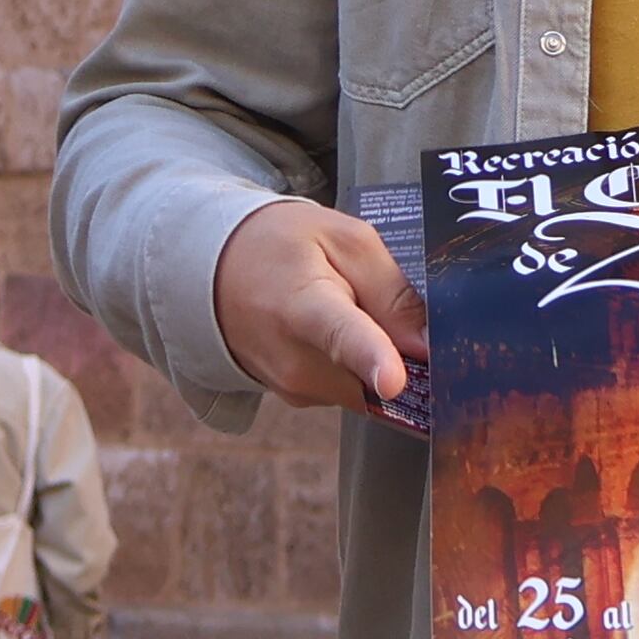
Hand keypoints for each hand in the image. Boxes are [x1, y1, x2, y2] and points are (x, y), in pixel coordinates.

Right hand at [210, 197, 425, 414]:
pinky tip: (330, 331)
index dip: (372, 360)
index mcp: (304, 306)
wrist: (211, 272)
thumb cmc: (280, 246)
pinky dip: (354, 365)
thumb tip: (427, 343)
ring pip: (368, 385)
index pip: (340, 336)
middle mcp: (295, 360)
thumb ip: (390, 288)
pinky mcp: (298, 400)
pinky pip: (350, 388)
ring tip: (342, 308)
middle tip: (375, 301)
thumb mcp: (342, 238)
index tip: (394, 381)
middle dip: (397, 348)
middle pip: (375, 372)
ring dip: (374, 355)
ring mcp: (294, 387)